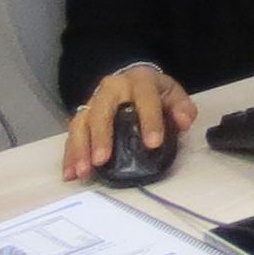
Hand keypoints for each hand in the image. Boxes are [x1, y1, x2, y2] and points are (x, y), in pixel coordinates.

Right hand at [61, 65, 193, 179]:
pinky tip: (70, 173)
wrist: (131, 80)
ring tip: (82, 172)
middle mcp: (111, 88)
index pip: (145, 99)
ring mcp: (93, 101)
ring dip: (80, 149)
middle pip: (102, 111)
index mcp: (139, 81)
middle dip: (101, 137)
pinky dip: (69, 155)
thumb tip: (183, 121)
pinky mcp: (82, 115)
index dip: (149, 121)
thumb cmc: (154, 92)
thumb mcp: (173, 94)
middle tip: (102, 160)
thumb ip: (182, 107)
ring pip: (81, 123)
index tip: (153, 144)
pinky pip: (72, 134)